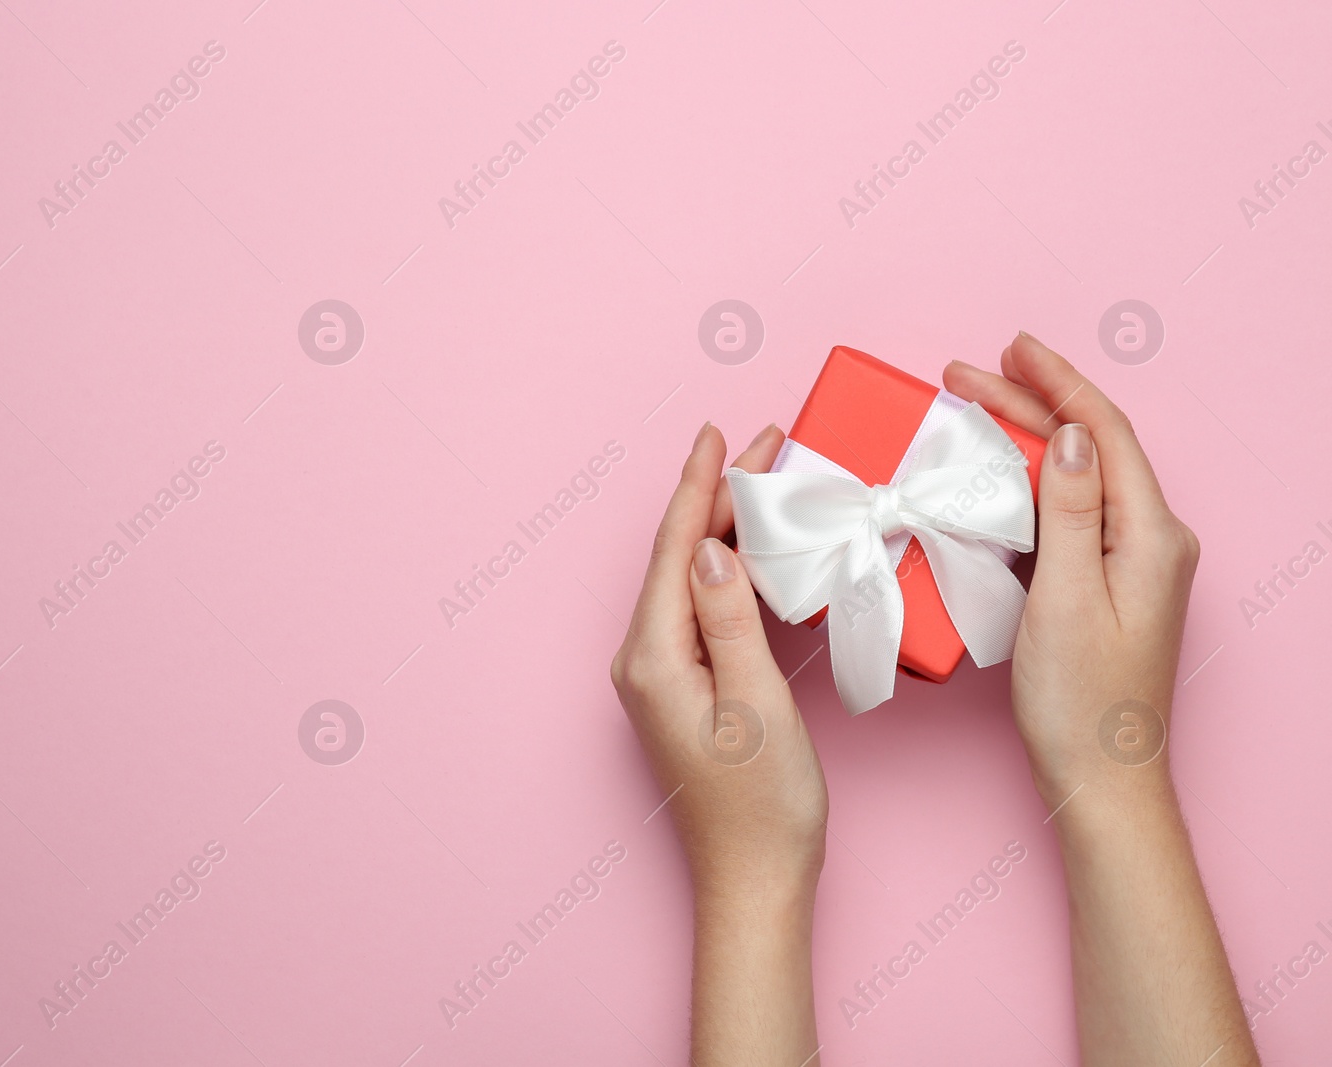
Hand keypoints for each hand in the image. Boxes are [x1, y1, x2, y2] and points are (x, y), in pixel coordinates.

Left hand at [609, 422, 827, 898]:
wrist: (753, 881)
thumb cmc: (762, 808)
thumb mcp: (756, 707)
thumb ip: (730, 622)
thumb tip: (712, 550)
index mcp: (654, 660)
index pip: (675, 551)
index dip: (698, 487)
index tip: (718, 434)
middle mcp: (643, 661)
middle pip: (679, 557)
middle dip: (717, 496)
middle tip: (765, 443)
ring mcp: (659, 676)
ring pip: (690, 578)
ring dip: (724, 527)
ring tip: (761, 479)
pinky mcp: (682, 688)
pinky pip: (699, 608)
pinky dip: (727, 570)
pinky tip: (751, 551)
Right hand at [944, 333, 1199, 804]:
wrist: (1101, 777)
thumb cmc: (1082, 702)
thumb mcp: (1067, 599)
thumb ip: (1072, 512)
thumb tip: (1074, 437)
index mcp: (1151, 537)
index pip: (1103, 433)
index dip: (1056, 383)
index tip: (1011, 350)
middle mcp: (1151, 541)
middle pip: (1090, 447)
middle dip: (1030, 404)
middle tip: (969, 375)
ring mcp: (1133, 563)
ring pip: (1078, 476)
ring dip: (1028, 437)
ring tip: (976, 407)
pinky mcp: (1108, 584)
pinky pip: (1070, 511)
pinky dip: (1030, 481)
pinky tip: (996, 476)